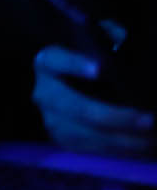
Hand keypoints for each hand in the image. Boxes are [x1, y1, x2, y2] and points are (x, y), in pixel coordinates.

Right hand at [34, 46, 156, 153]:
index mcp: (48, 62)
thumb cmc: (96, 62)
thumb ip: (111, 39)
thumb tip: (123, 40)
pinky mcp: (63, 141)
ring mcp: (51, 119)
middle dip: (114, 117)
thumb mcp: (101, 45)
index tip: (100, 68)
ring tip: (154, 140)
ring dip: (124, 140)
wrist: (83, 91)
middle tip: (149, 121)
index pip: (54, 60)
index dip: (74, 64)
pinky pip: (91, 149)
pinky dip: (119, 150)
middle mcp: (45, 92)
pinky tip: (143, 148)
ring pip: (85, 134)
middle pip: (75, 107)